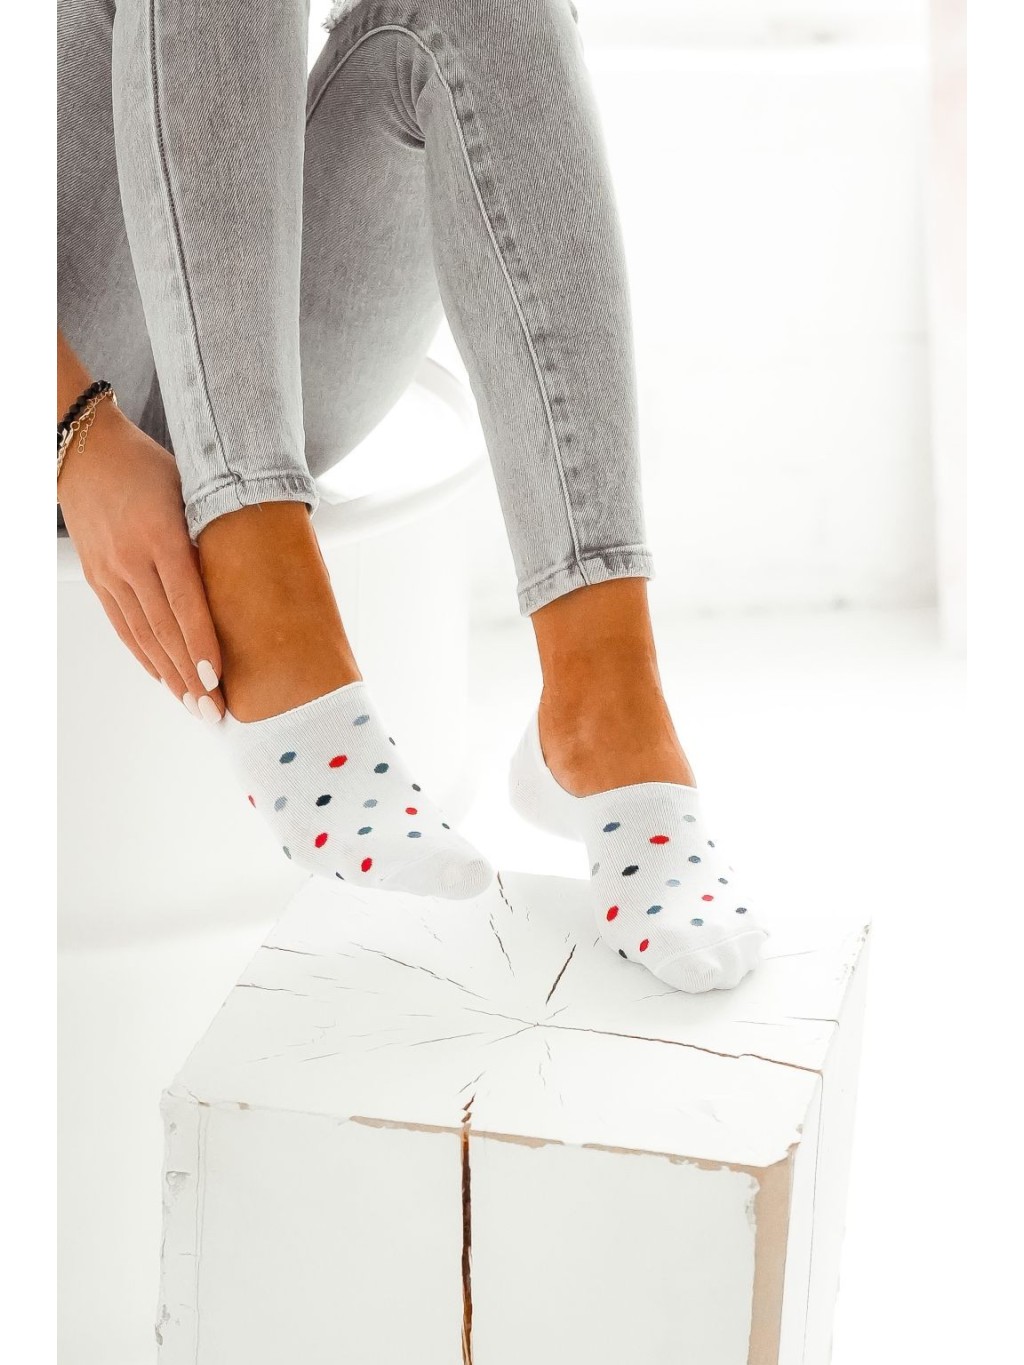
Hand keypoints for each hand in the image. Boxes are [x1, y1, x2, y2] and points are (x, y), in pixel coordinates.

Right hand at [58, 400, 224, 719]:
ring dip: (170, 676)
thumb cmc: (150, 465)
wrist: (87, 450)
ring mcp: (111, 571)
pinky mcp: (99, 578)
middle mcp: (132, 558)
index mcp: (161, 534)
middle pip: (164, 629)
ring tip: (195, 707)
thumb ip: (218, 530)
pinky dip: (146, 656)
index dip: (200, 643)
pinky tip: (165, 678)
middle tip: (215, 711)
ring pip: (143, 635)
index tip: (217, 677)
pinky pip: (124, 627)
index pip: (185, 601)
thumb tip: (263, 566)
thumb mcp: (192, 487)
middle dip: (190, 676)